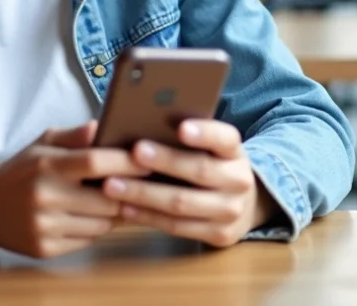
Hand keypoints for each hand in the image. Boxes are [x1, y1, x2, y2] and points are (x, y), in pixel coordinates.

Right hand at [0, 122, 150, 257]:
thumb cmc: (19, 170)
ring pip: (102, 223)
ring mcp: (44, 225)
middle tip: (142, 183)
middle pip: (106, 198)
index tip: (150, 159)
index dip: (127, 161)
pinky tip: (89, 216)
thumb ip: (75, 135)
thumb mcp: (42, 143)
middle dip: (128, 192)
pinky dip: (95, 229)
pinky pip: (88, 240)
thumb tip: (105, 125)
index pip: (94, 162)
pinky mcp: (45, 248)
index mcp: (46, 164)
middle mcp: (44, 196)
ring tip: (111, 199)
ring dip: (113, 213)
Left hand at [101, 119, 274, 247]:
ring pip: (182, 203)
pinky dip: (147, 216)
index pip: (224, 138)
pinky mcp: (219, 236)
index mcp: (235, 152)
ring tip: (112, 185)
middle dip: (164, 161)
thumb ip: (185, 136)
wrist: (243, 206)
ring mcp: (230, 211)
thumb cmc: (211, 166)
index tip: (180, 127)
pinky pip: (177, 226)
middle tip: (134, 152)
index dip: (204, 133)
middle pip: (199, 170)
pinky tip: (124, 207)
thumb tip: (142, 120)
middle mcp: (239, 181)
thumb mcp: (209, 148)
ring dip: (144, 194)